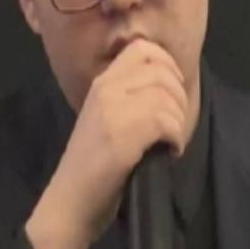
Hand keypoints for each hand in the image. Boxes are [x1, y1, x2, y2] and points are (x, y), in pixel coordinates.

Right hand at [26, 39, 192, 248]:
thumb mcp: (106, 116)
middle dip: (179, 96)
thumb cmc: (93, 161)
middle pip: (161, 71)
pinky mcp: (120, 135)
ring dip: (178, 120)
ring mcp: (112, 110)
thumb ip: (129, 94)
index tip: (172, 88)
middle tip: (174, 121)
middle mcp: (106, 88)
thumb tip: (169, 81)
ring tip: (170, 139)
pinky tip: (168, 151)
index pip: (142, 48)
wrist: (70, 200)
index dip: (167, 63)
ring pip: (166, 96)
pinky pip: (165, 121)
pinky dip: (175, 137)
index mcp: (102, 82)